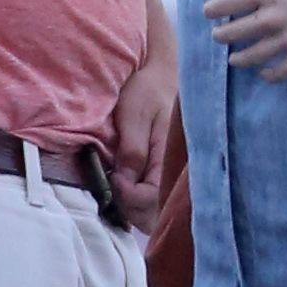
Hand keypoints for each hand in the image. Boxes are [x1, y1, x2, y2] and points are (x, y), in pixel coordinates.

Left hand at [107, 45, 177, 232]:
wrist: (160, 73)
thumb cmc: (148, 89)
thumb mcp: (135, 113)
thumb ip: (132, 149)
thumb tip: (124, 181)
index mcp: (170, 158)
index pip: (152, 200)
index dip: (128, 196)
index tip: (113, 179)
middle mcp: (174, 171)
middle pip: (154, 214)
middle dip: (129, 207)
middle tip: (113, 184)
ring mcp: (169, 173)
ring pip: (153, 212)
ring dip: (132, 206)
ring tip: (117, 185)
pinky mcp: (163, 171)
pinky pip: (153, 199)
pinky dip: (136, 200)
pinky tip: (124, 185)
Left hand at [207, 0, 286, 81]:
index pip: (227, 4)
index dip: (212, 10)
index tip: (208, 13)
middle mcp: (273, 17)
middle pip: (235, 32)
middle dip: (221, 36)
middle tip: (218, 37)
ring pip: (253, 55)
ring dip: (239, 58)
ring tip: (234, 60)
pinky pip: (282, 71)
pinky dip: (270, 75)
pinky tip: (264, 74)